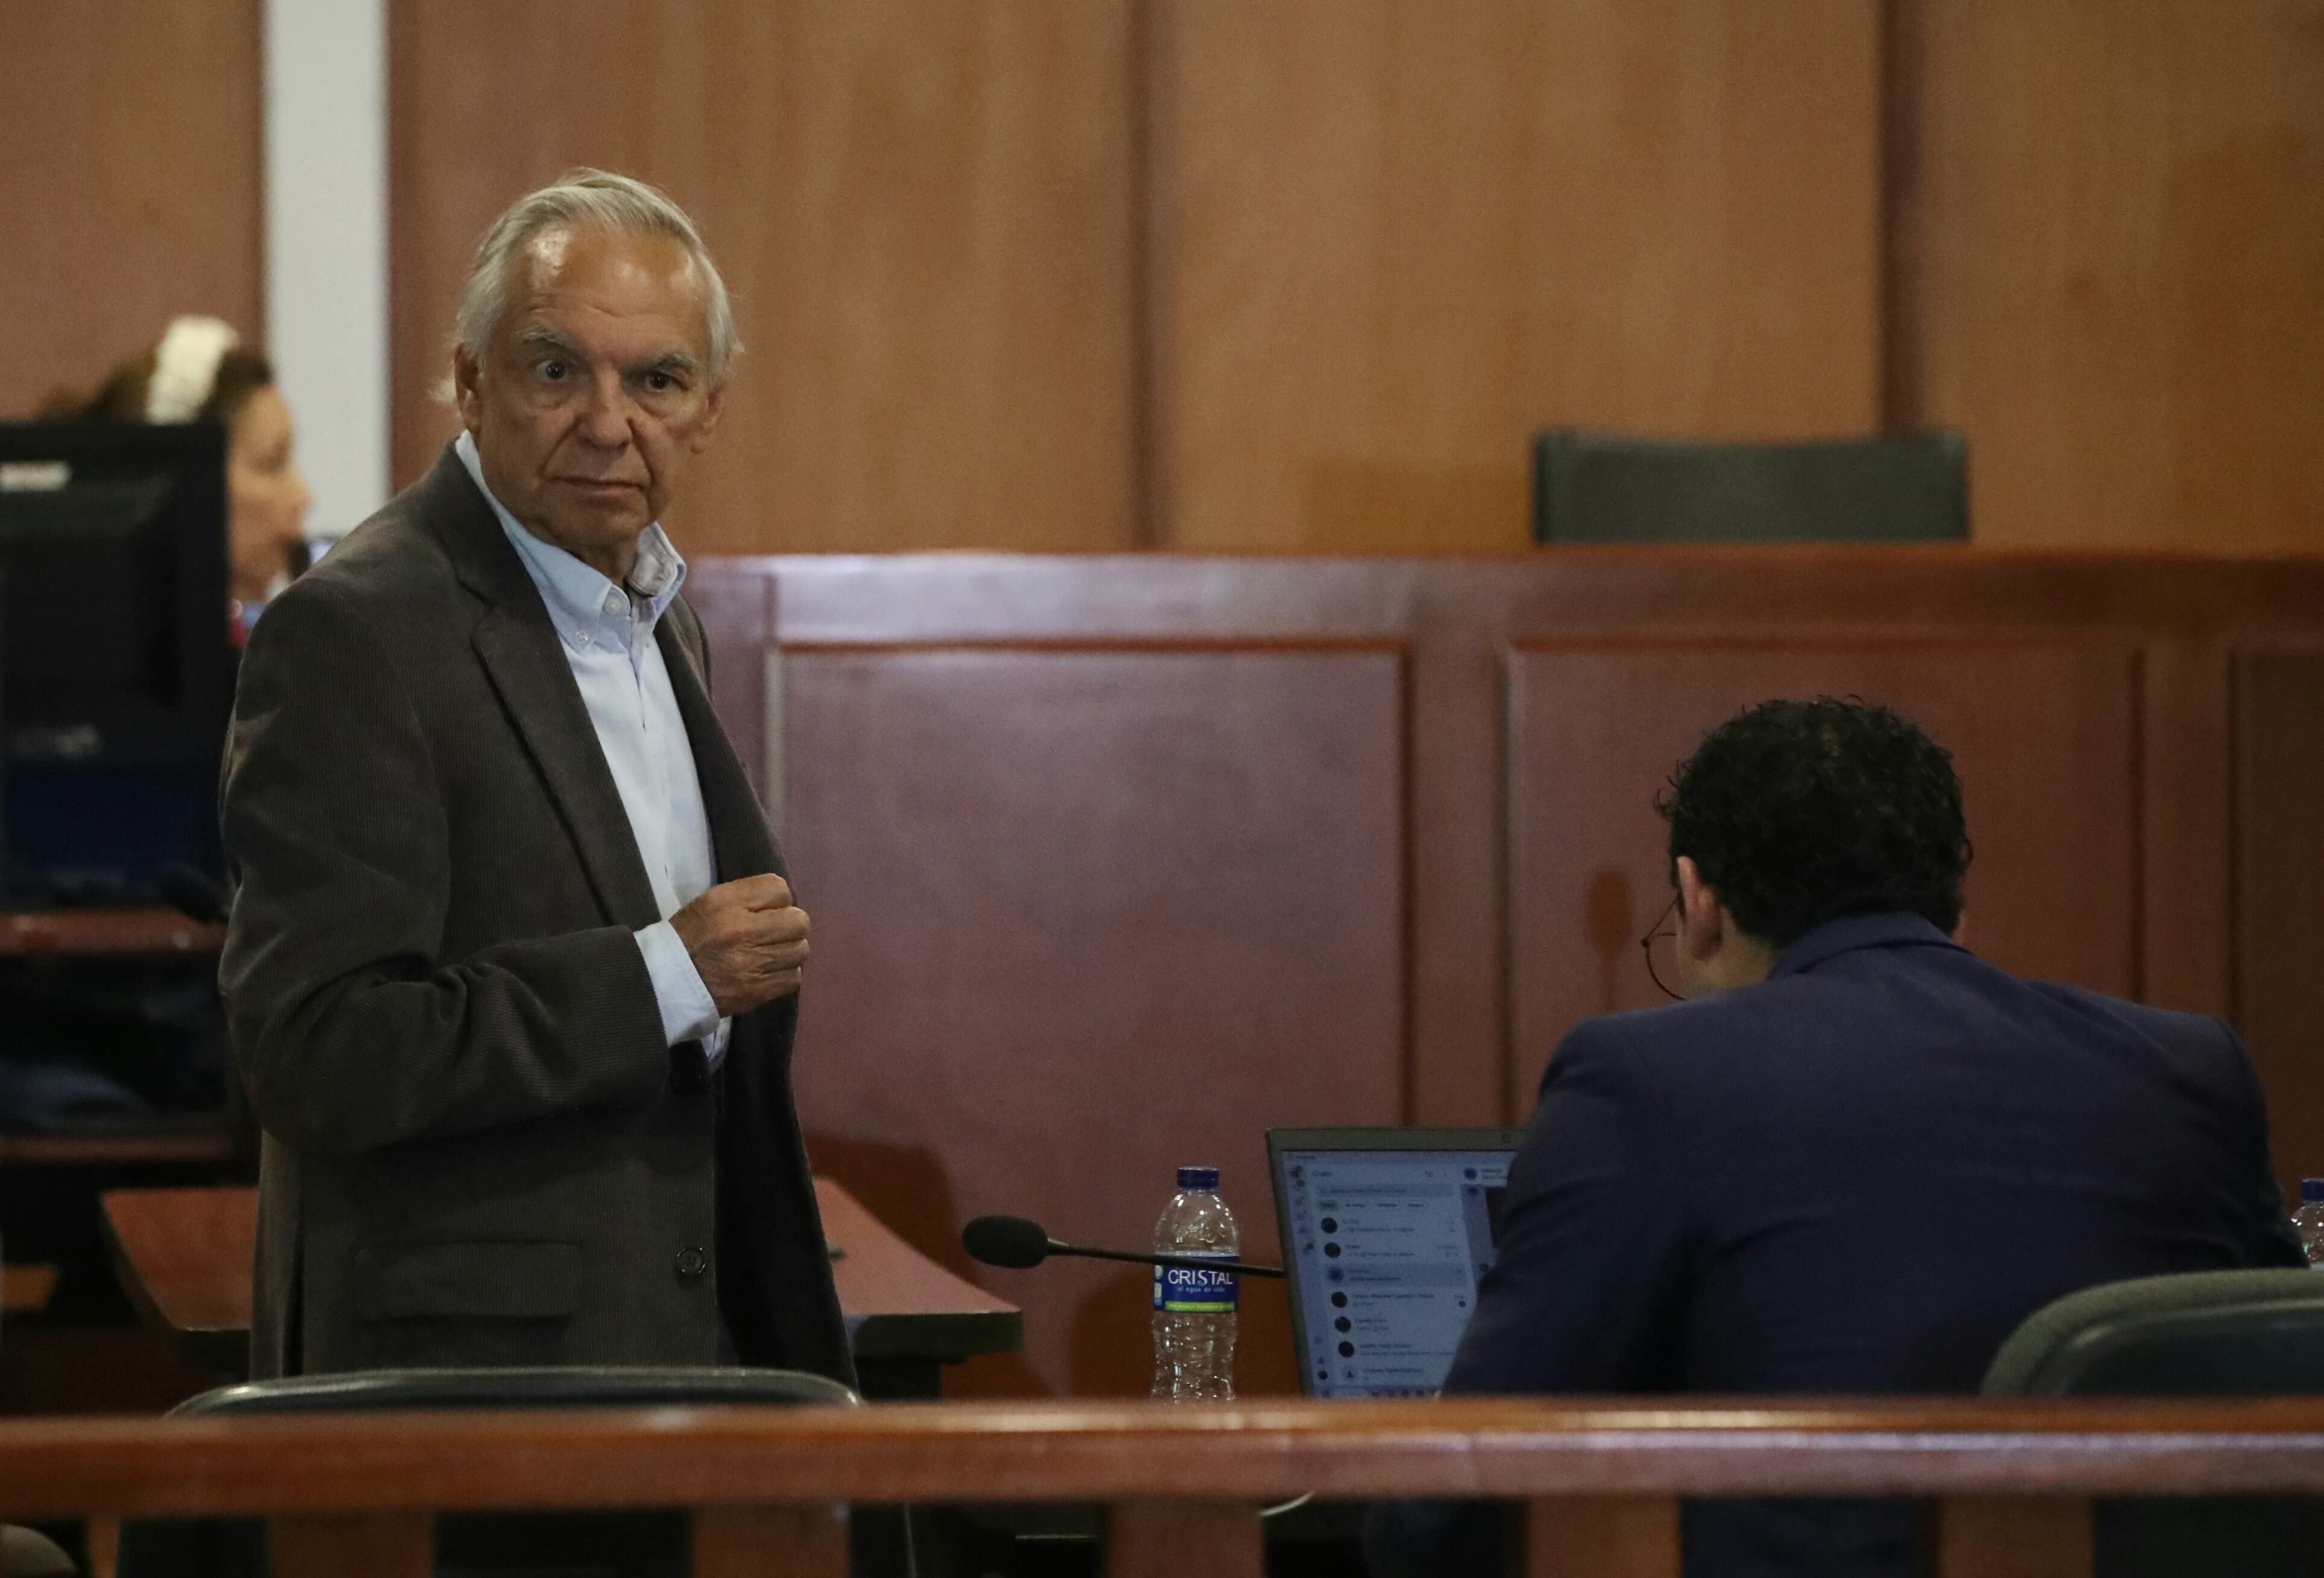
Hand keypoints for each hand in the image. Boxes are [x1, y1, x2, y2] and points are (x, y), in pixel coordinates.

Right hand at [669, 874, 810, 1016]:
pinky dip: (785, 974)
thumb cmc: (691, 937)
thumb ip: (748, 897)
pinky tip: (768, 971)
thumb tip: (786, 903)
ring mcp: (751, 963)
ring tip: (771, 954)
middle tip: (775, 934)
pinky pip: (793, 978)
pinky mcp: (756, 990)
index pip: (779, 889)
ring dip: (789, 951)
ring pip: (800, 950)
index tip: (768, 911)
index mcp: (726, 903)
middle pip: (798, 921)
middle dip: (791, 926)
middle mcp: (741, 930)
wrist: (667, 981)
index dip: (779, 901)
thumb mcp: (711, 903)